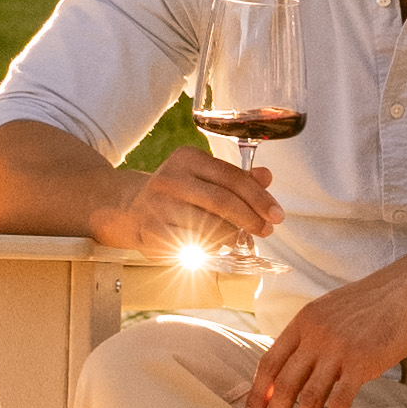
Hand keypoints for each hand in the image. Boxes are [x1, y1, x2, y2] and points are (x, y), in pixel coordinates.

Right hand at [97, 147, 271, 262]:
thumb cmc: (178, 193)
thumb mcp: (204, 177)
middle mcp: (171, 178)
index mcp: (188, 158)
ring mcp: (159, 205)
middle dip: (250, 218)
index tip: (276, 214)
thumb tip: (266, 176)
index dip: (259, 197)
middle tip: (266, 230)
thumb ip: (236, 178)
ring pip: (209, 227)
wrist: (129, 208)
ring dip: (232, 237)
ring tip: (238, 239)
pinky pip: (193, 245)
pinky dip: (211, 249)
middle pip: (222, 201)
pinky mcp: (152, 232)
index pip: (232, 177)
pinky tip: (216, 248)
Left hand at [247, 247, 406, 407]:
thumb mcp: (330, 311)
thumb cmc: (373, 303)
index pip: (270, 362)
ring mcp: (337, 350)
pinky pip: (339, 402)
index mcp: (303, 322)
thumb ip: (310, 337)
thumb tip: (293, 368)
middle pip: (285, 385)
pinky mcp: (362, 363)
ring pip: (309, 398)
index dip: (257, 393)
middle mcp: (314, 336)